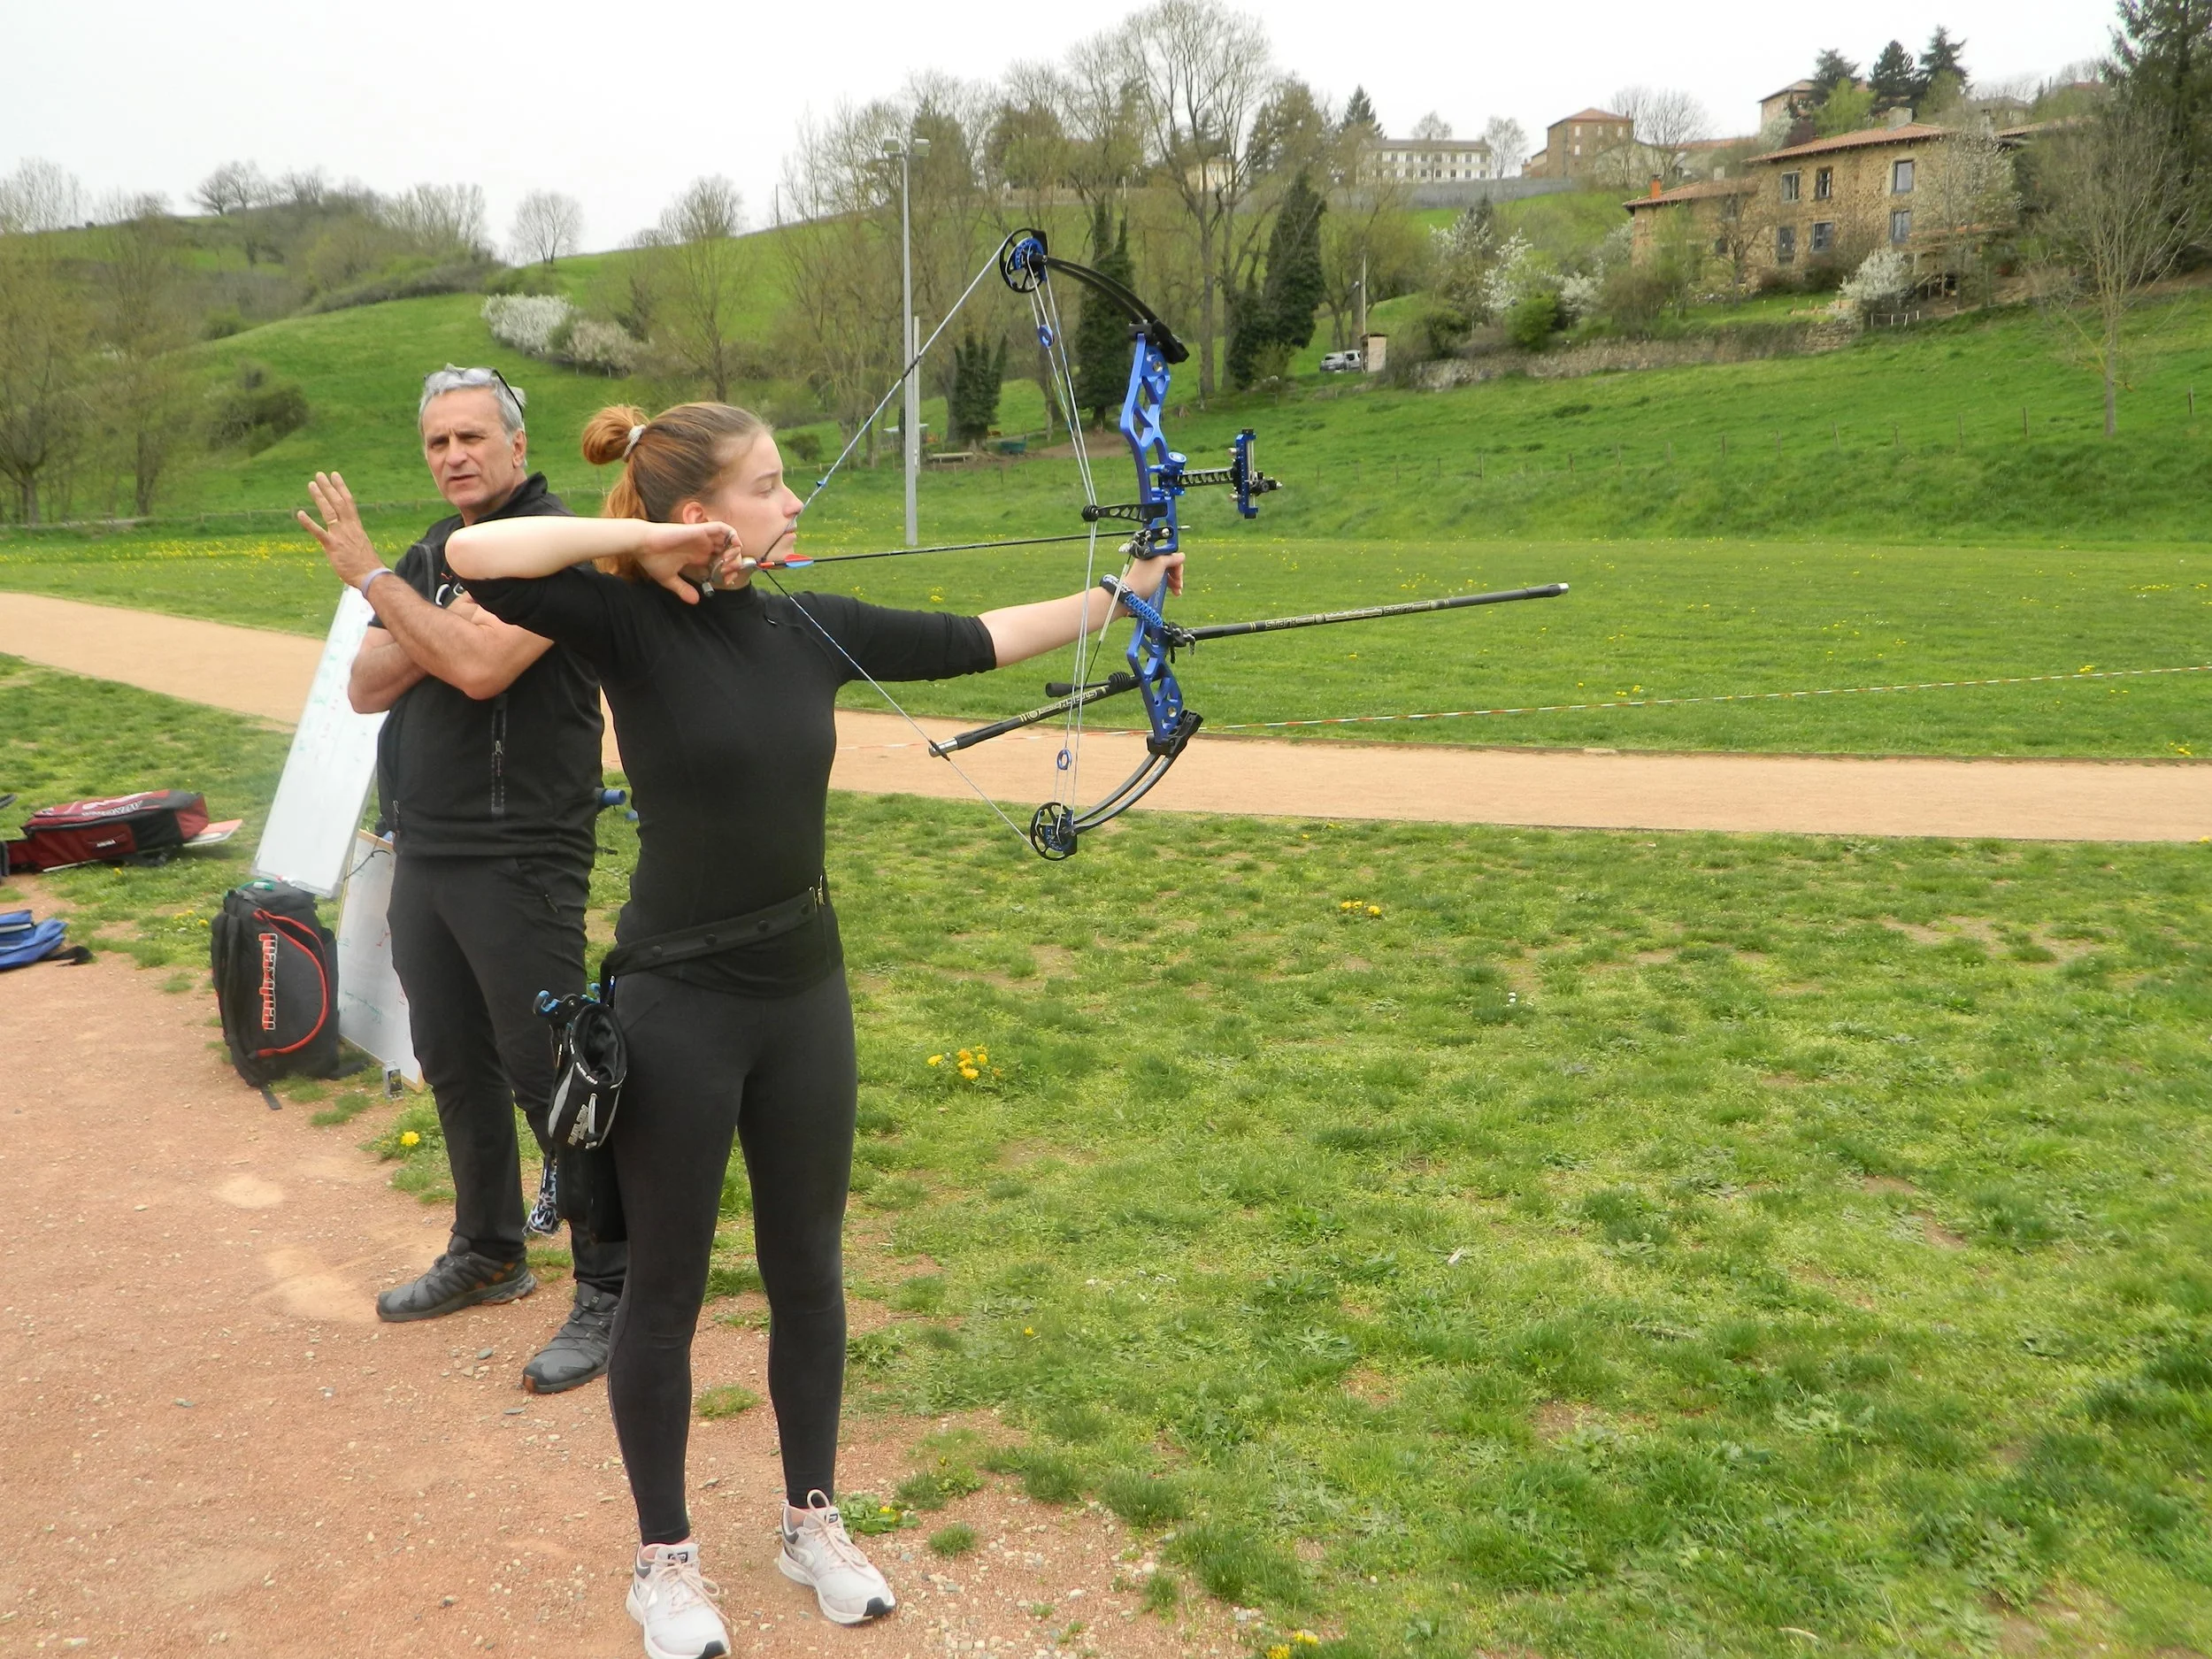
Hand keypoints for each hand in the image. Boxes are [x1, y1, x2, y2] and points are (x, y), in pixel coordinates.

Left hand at [297, 472, 381, 586]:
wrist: (371, 576)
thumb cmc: (367, 565)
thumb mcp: (361, 546)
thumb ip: (352, 538)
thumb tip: (348, 539)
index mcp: (356, 526)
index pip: (348, 502)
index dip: (341, 487)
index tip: (335, 475)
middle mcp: (348, 527)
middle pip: (338, 502)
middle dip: (329, 487)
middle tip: (319, 474)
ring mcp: (340, 536)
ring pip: (329, 512)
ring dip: (320, 497)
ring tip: (311, 484)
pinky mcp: (332, 546)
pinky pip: (319, 532)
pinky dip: (309, 523)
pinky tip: (300, 514)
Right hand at [635, 520, 737, 604]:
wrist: (641, 544)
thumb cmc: (652, 559)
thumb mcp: (669, 579)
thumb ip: (683, 589)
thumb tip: (695, 601)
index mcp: (697, 556)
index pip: (719, 562)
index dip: (726, 572)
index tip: (725, 582)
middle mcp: (702, 546)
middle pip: (728, 552)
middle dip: (733, 564)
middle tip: (728, 575)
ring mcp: (702, 538)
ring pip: (729, 539)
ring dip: (734, 550)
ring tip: (728, 563)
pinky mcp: (700, 530)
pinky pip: (723, 528)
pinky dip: (731, 535)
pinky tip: (731, 547)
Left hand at [1121, 550, 1184, 606]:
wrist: (1131, 594)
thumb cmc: (1143, 578)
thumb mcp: (1160, 564)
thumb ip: (1172, 558)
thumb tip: (1182, 556)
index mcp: (1153, 553)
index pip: (1171, 555)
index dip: (1177, 564)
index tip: (1178, 574)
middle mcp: (1152, 560)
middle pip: (1171, 564)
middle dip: (1177, 575)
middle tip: (1179, 584)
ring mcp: (1151, 571)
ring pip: (1168, 573)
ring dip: (1175, 582)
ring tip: (1177, 591)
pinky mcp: (1150, 580)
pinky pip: (1164, 580)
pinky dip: (1170, 585)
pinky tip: (1174, 592)